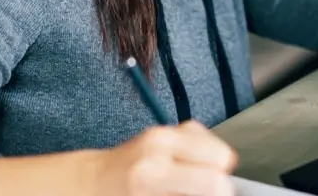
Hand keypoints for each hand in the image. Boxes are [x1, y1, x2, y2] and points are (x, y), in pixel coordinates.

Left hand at [97, 121, 236, 195]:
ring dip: (211, 162)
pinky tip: (189, 163)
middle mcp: (160, 147)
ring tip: (193, 177)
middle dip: (220, 176)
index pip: (213, 181)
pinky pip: (201, 134)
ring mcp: (162, 132)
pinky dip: (202, 149)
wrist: (94, 180)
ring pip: (215, 143)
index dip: (222, 193)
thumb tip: (219, 191)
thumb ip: (188, 195)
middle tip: (204, 189)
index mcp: (154, 176)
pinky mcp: (165, 127)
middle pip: (223, 155)